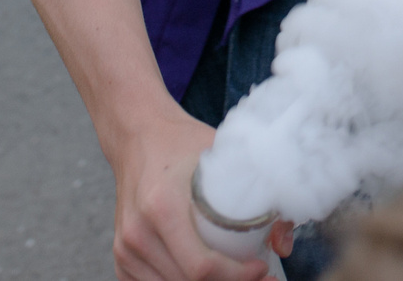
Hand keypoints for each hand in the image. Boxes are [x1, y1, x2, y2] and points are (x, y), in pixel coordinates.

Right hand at [106, 107, 269, 280]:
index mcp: (162, 207)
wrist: (138, 136)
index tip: (260, 268)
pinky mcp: (121, 255)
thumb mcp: (224, 155)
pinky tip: (199, 274)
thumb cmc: (182, 144)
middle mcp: (139, 231)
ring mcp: (125, 246)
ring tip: (233, 274)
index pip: (201, 266)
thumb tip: (282, 244)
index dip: (237, 276)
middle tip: (257, 276)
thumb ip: (261, 193)